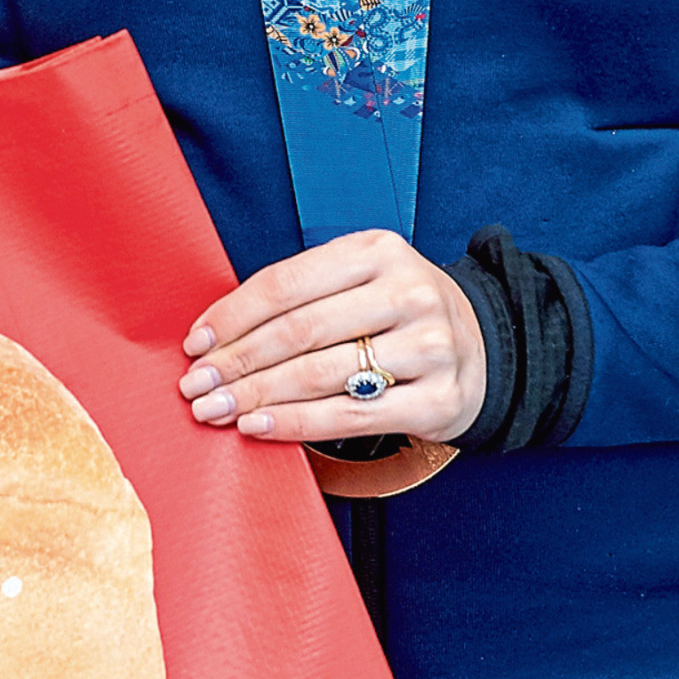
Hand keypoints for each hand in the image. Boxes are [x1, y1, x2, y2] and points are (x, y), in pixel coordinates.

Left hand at [178, 229, 486, 447]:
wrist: (484, 349)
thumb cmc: (398, 313)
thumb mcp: (362, 280)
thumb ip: (302, 295)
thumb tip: (216, 334)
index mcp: (378, 251)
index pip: (287, 282)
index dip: (233, 314)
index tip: (196, 342)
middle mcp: (408, 293)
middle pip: (299, 332)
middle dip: (236, 362)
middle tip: (194, 385)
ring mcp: (428, 347)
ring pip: (319, 376)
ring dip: (255, 396)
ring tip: (215, 410)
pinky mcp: (438, 399)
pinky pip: (349, 417)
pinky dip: (294, 424)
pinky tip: (257, 427)